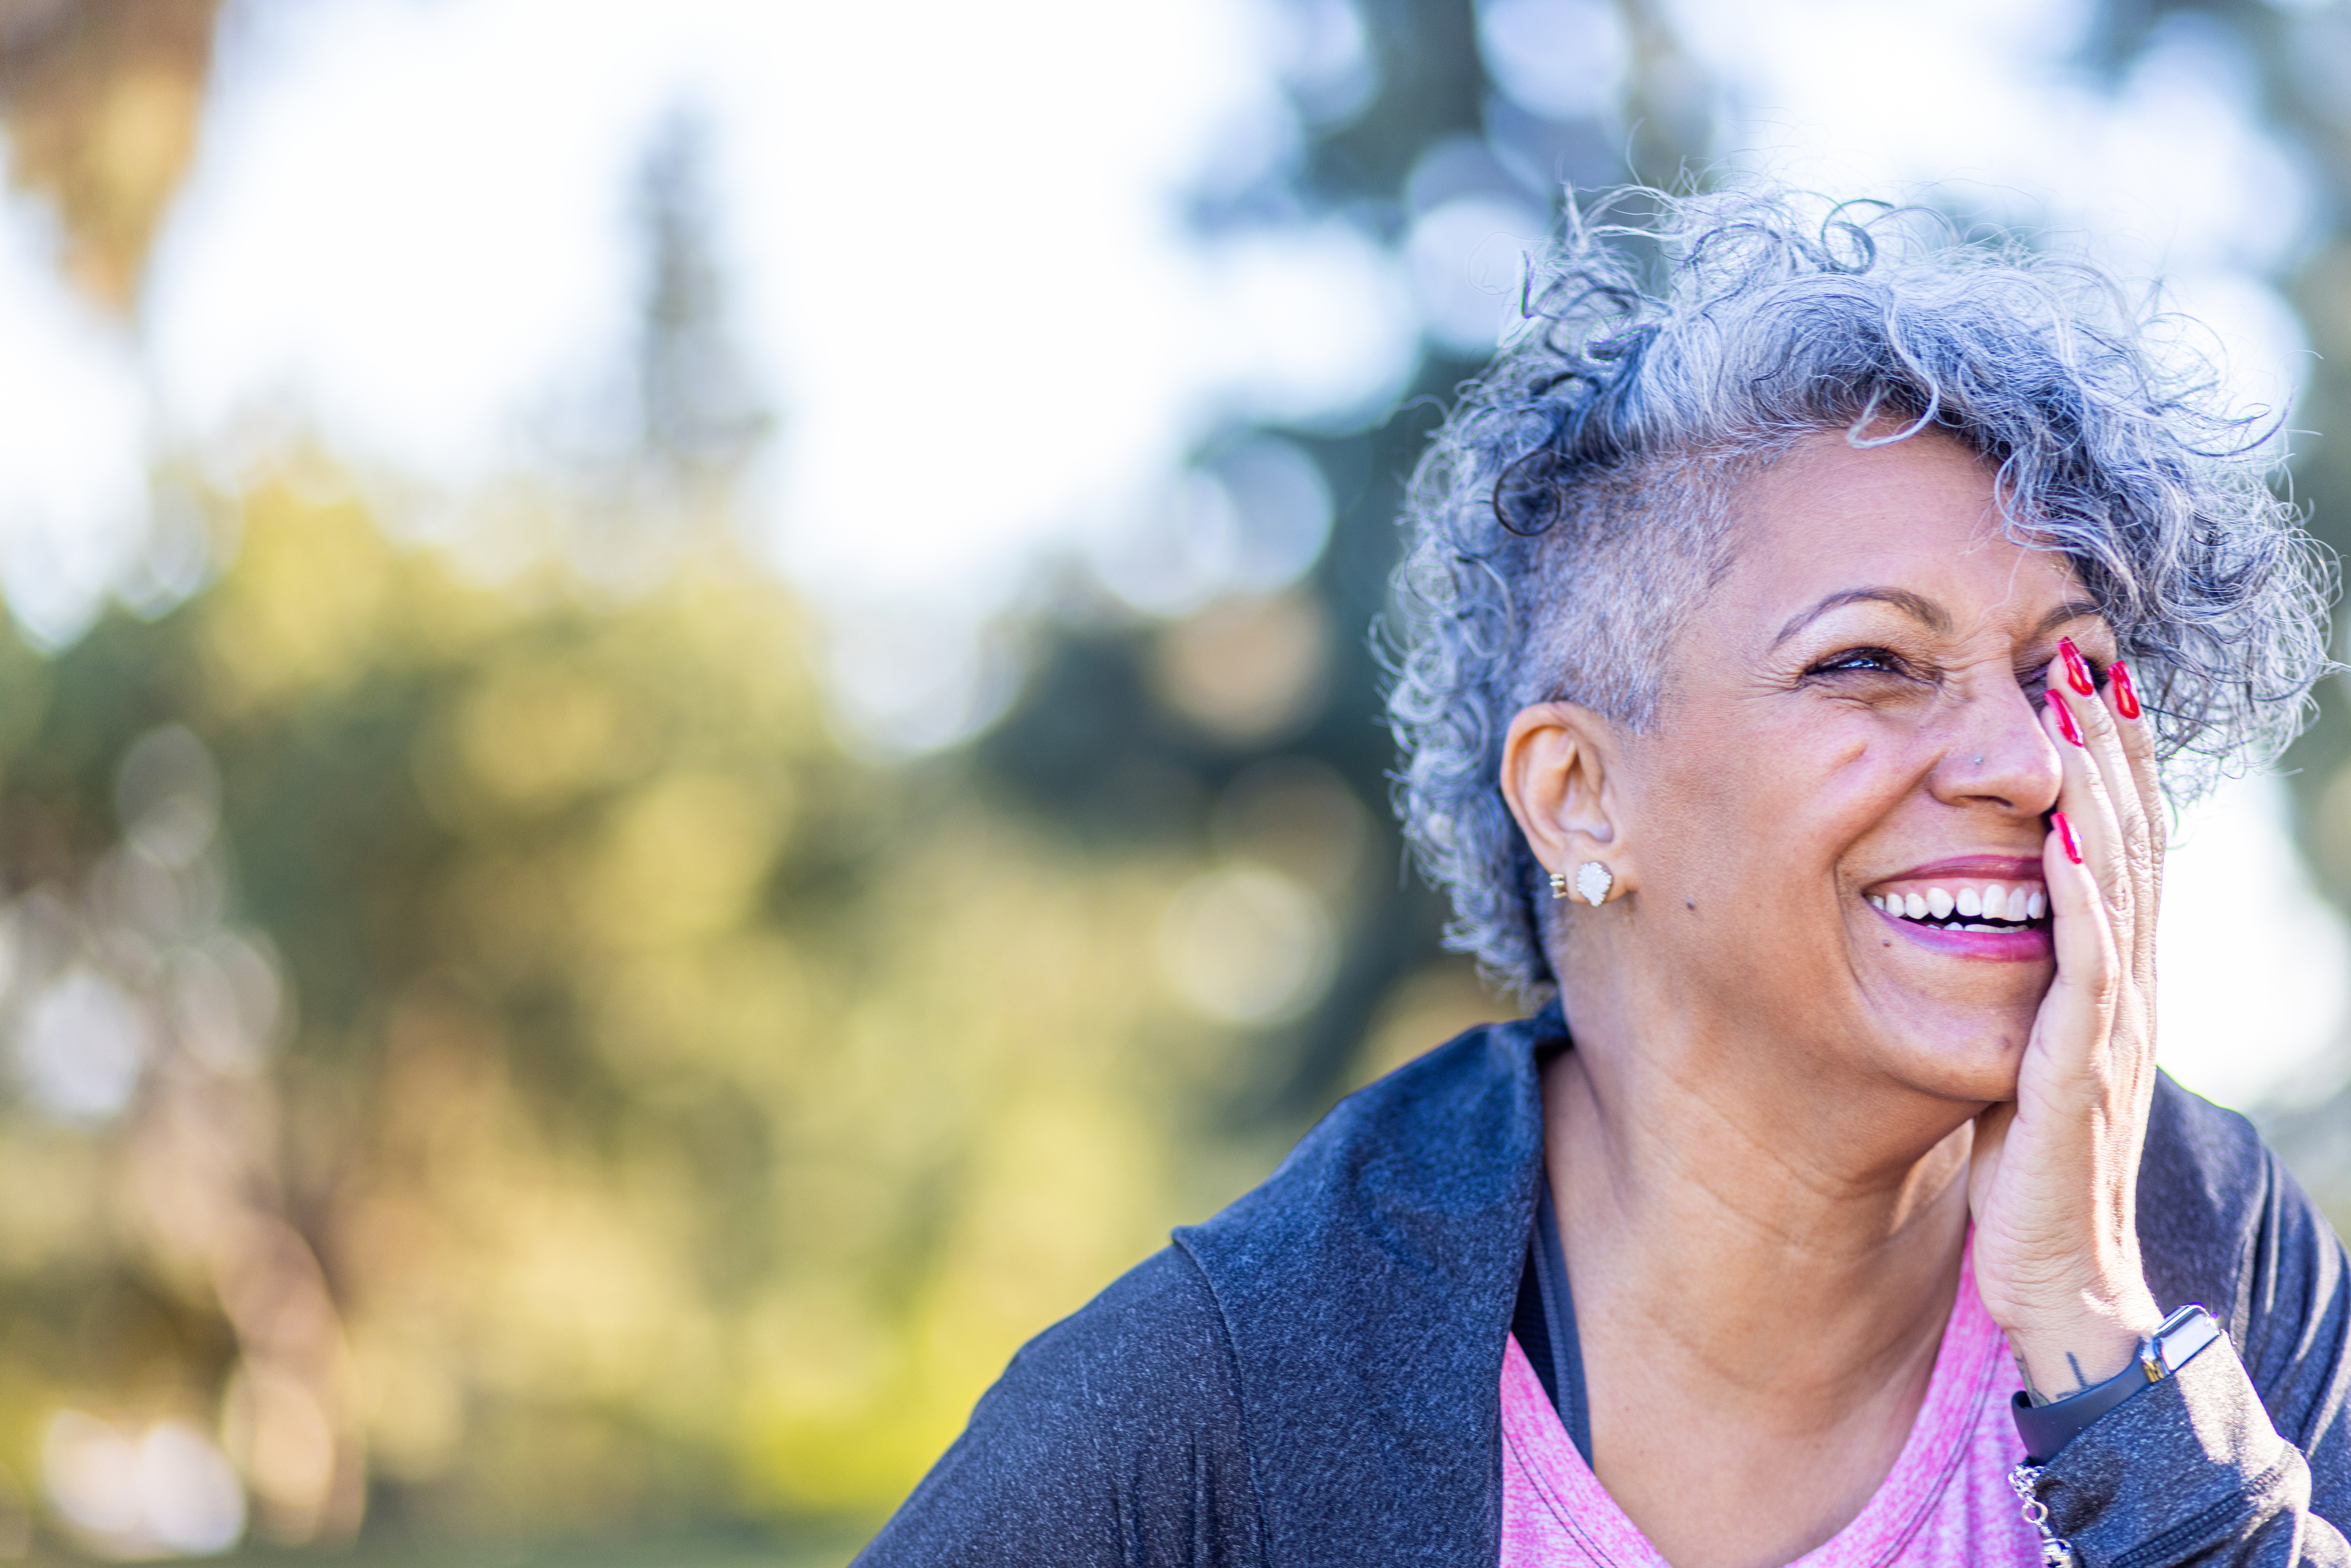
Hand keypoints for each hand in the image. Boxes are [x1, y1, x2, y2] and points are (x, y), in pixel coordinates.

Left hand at [1968, 643, 2164, 1399]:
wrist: (2057, 1277)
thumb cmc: (2030, 1170)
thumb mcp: (2019, 1052)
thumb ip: (2016, 987)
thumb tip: (1979, 925)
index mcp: (2106, 978)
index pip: (2115, 844)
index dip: (2106, 760)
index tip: (2081, 675)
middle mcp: (2122, 986)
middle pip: (2129, 836)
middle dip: (2111, 742)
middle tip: (2088, 648)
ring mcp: (2108, 1022)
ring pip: (2118, 878)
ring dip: (2102, 785)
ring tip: (2080, 700)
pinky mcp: (2077, 1065)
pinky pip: (2087, 960)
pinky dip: (2081, 890)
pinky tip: (2065, 830)